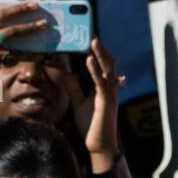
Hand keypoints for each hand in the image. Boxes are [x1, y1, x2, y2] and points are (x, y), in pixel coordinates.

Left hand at [66, 37, 125, 167]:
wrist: (98, 145)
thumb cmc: (91, 125)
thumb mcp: (79, 103)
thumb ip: (74, 88)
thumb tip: (68, 73)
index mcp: (104, 87)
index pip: (101, 65)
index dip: (96, 51)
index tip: (88, 37)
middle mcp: (110, 88)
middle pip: (107, 63)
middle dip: (100, 48)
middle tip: (91, 32)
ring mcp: (110, 95)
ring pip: (107, 69)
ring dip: (100, 54)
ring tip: (92, 40)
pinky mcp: (106, 102)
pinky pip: (101, 83)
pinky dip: (95, 70)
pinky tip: (89, 60)